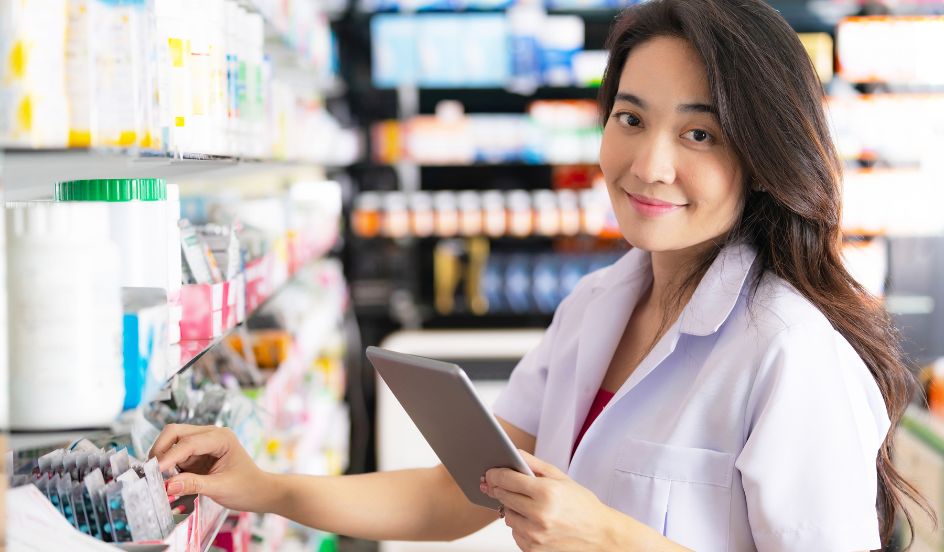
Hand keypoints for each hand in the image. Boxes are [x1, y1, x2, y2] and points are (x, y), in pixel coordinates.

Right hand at [149, 424, 278, 512]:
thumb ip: (194, 485)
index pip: (189, 442)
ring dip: (162, 457)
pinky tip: (165, 478)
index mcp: (221, 438)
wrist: (259, 492)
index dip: (169, 456)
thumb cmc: (246, 487)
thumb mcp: (221, 488)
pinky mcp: (197, 454)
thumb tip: (167, 486)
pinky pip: (176, 455)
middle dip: (161, 449)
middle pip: (176, 432)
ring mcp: (203, 443)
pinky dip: (168, 464)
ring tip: (156, 477)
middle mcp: (211, 435)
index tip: (154, 471)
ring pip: (173, 442)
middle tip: (150, 471)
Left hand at [482, 450, 618, 550]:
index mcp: (547, 492)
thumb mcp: (561, 478)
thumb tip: (513, 453)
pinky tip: (534, 521)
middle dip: (501, 489)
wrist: (600, 535)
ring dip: (512, 509)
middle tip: (503, 485)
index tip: (490, 472)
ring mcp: (535, 535)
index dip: (495, 474)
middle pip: (503, 497)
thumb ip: (534, 464)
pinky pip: (514, 533)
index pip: (507, 479)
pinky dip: (520, 525)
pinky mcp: (533, 549)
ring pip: (507, 516)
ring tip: (530, 506)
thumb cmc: (583, 505)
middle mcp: (539, 515)